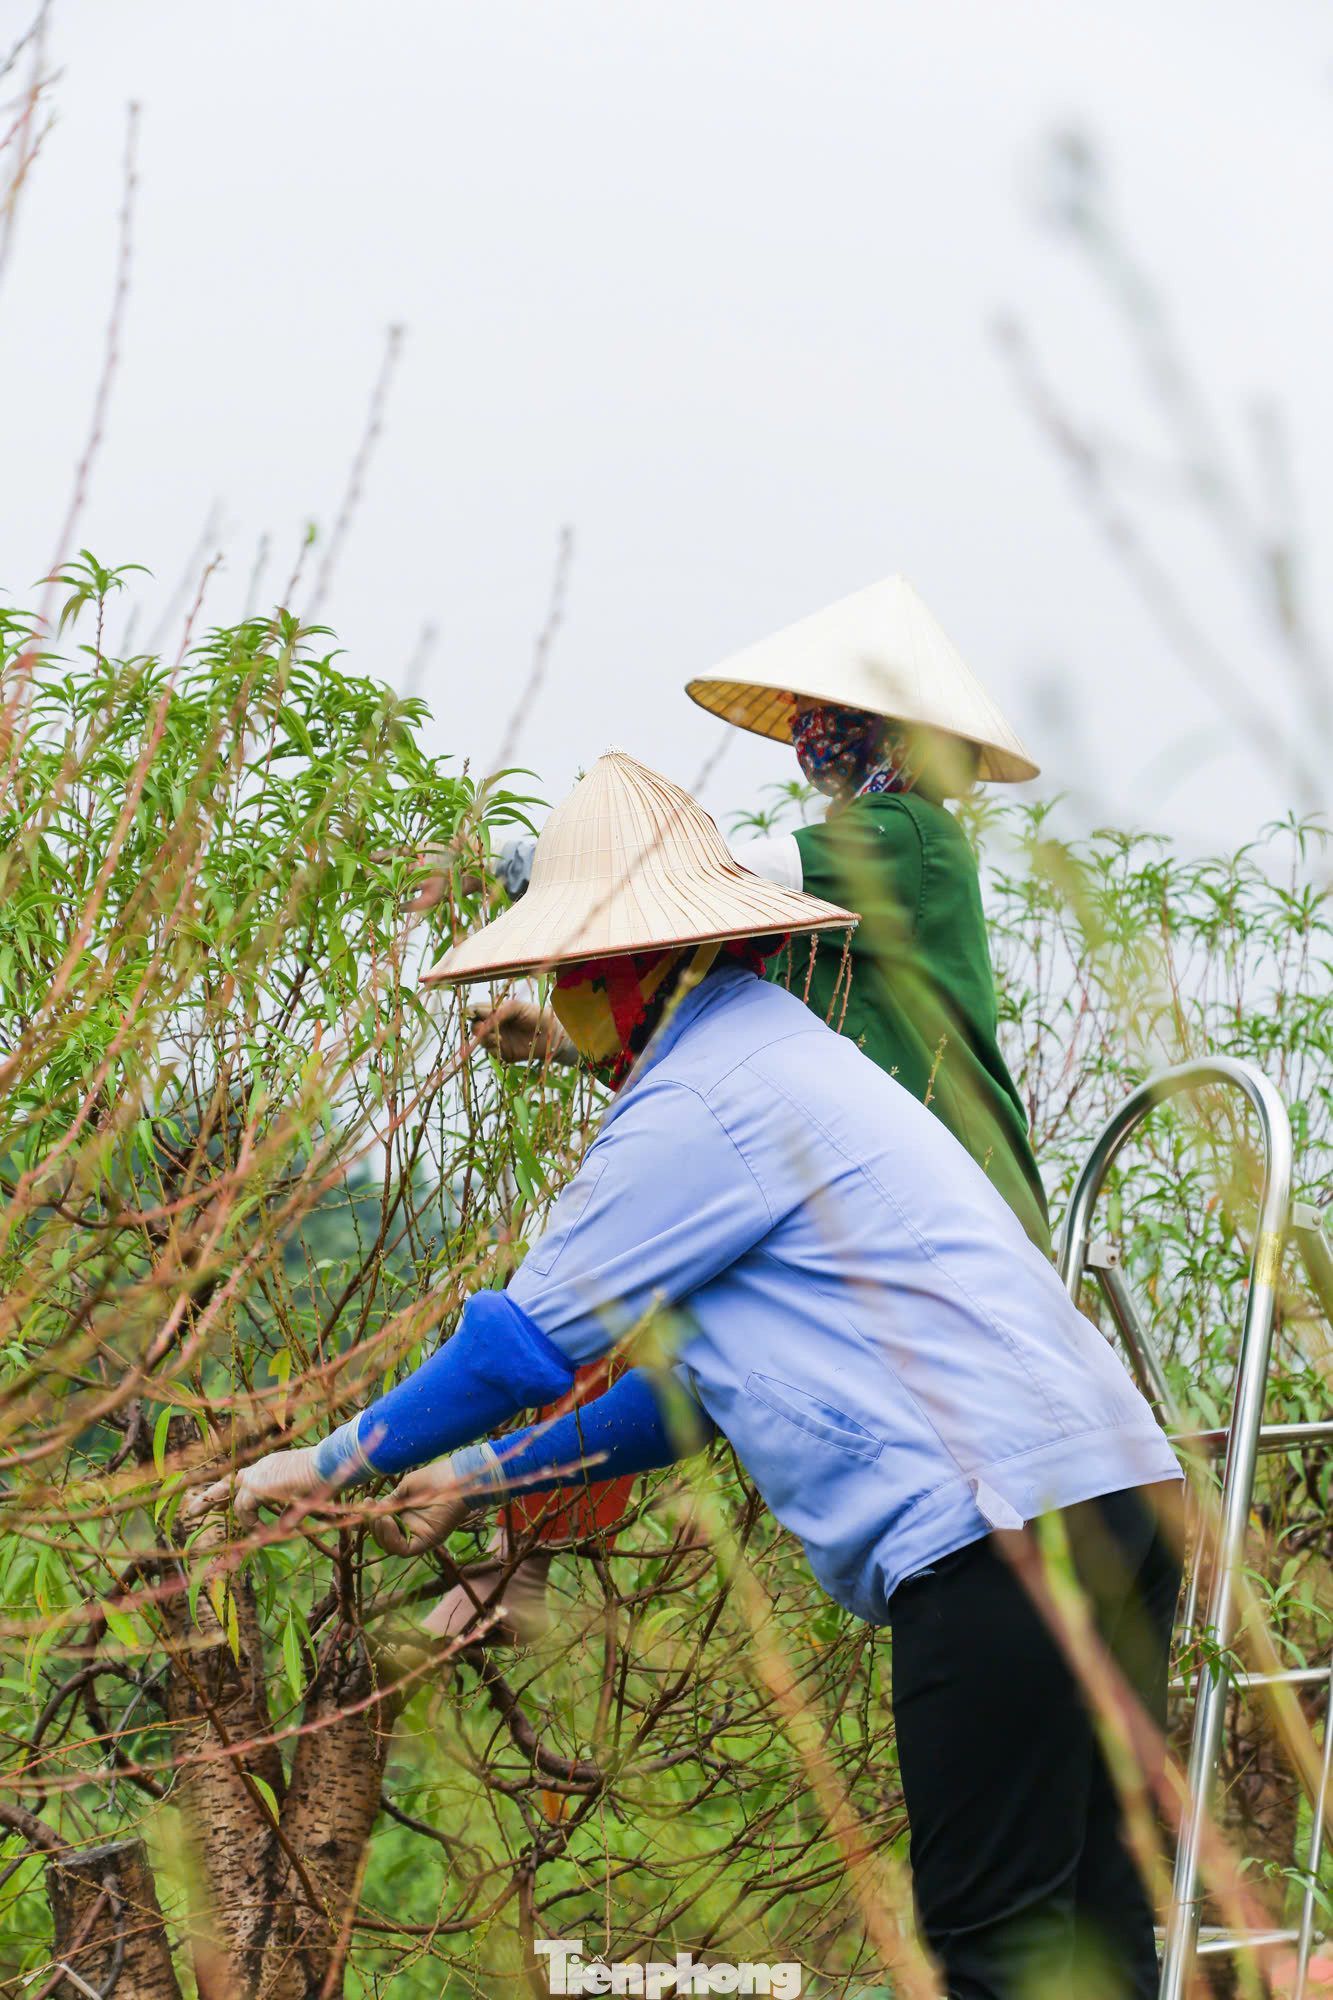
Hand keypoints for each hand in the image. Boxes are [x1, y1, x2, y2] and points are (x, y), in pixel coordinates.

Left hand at [187, 1444, 321, 1526]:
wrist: (332, 1464)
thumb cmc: (327, 1478)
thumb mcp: (305, 1498)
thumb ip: (290, 1511)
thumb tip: (281, 1529)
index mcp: (273, 1466)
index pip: (244, 1478)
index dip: (229, 1492)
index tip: (217, 1505)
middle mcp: (263, 1467)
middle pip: (228, 1481)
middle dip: (209, 1497)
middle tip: (191, 1512)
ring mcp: (260, 1474)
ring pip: (237, 1499)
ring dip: (240, 1520)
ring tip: (240, 1535)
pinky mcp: (259, 1485)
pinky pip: (246, 1509)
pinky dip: (251, 1523)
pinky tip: (261, 1533)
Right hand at [372, 1461, 470, 1555]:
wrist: (456, 1476)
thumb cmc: (435, 1478)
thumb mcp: (406, 1489)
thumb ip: (390, 1503)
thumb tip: (372, 1513)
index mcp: (405, 1514)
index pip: (382, 1525)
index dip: (371, 1518)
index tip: (365, 1503)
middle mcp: (410, 1528)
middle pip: (383, 1538)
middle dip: (373, 1526)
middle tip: (371, 1510)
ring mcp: (418, 1536)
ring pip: (390, 1546)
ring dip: (380, 1532)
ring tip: (381, 1516)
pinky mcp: (426, 1542)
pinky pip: (403, 1549)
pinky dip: (391, 1539)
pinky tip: (388, 1522)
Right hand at [469, 997, 574, 1066]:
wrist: (553, 1033)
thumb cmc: (537, 1015)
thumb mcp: (518, 1007)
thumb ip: (500, 1009)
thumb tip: (479, 1013)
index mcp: (496, 1011)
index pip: (476, 1010)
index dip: (471, 1012)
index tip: (473, 1013)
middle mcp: (495, 1025)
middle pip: (474, 1026)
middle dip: (477, 1026)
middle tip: (485, 1027)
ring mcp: (498, 1040)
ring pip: (481, 1040)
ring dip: (485, 1037)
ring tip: (498, 1035)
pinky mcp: (504, 1053)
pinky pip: (490, 1052)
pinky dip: (492, 1048)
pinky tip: (502, 1043)